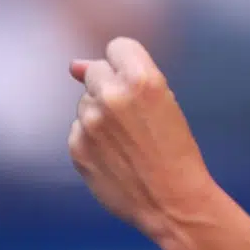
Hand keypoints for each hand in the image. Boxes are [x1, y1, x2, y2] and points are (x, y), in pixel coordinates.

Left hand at [68, 37, 216, 247]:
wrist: (174, 203)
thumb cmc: (175, 151)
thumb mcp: (164, 103)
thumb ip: (120, 76)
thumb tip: (73, 65)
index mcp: (142, 79)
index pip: (118, 46)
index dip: (128, 64)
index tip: (138, 84)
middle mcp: (112, 95)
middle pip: (96, 71)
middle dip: (111, 87)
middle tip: (134, 118)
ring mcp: (90, 122)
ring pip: (86, 101)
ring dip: (100, 114)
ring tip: (128, 142)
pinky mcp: (77, 146)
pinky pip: (79, 129)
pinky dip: (92, 139)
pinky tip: (115, 157)